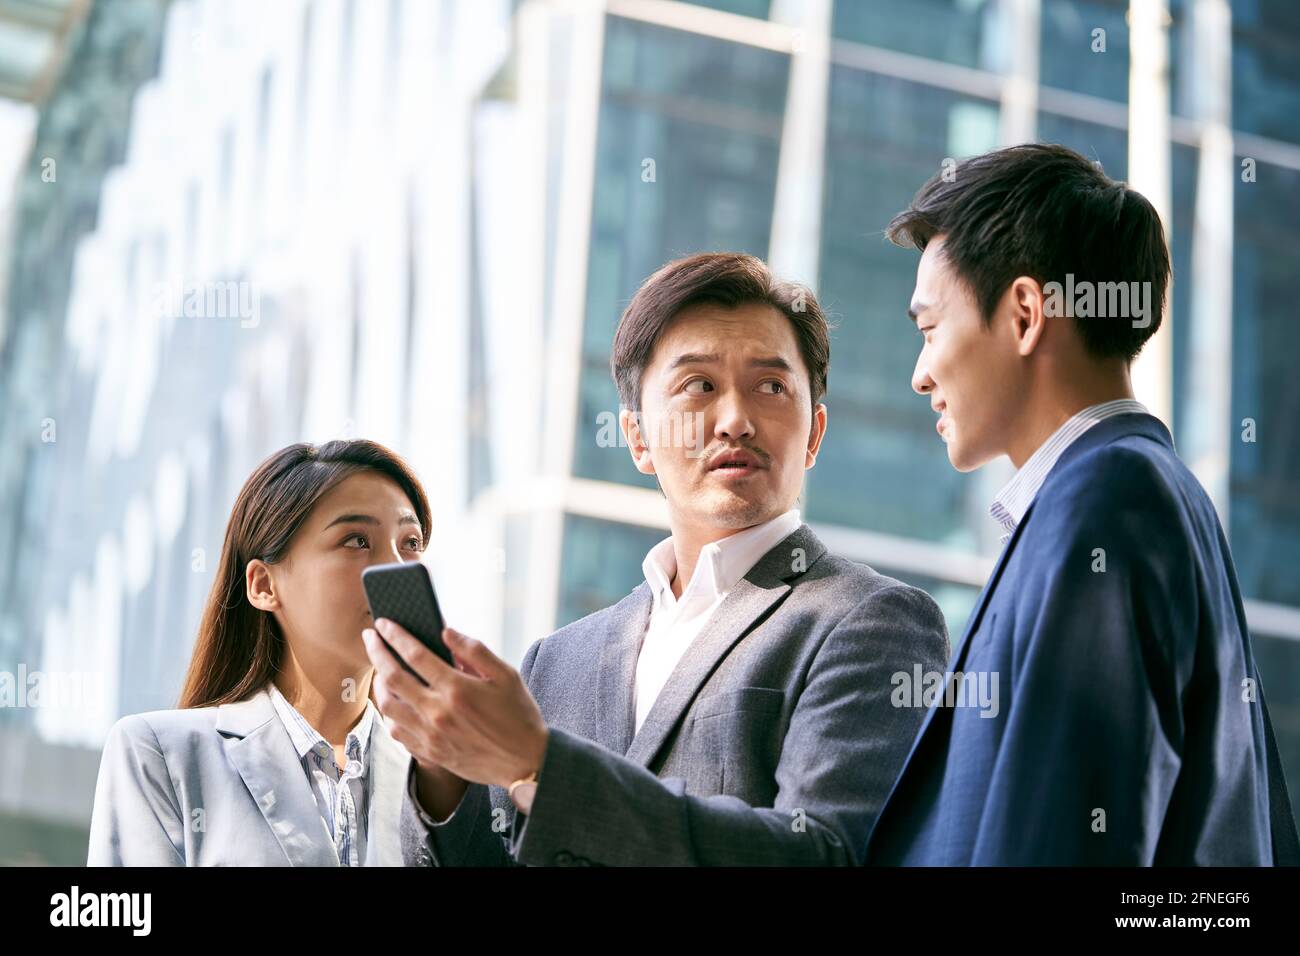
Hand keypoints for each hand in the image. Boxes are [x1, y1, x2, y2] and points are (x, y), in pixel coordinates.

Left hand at [362, 620, 548, 790]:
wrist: (524, 762)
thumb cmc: (518, 715)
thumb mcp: (506, 675)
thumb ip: (475, 651)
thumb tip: (446, 631)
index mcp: (457, 689)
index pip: (415, 655)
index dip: (395, 635)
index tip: (383, 623)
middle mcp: (438, 712)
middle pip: (392, 677)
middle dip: (376, 652)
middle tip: (369, 637)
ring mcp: (430, 735)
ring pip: (388, 706)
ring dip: (378, 683)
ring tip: (380, 670)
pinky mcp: (429, 752)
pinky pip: (396, 731)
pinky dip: (389, 713)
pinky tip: (394, 702)